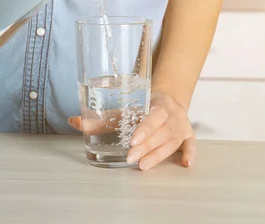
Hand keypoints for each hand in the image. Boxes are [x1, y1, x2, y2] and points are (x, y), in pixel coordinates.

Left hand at [68, 91, 195, 170]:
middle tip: (130, 157)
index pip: (153, 116)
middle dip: (146, 145)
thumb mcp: (125, 109)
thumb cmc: (143, 107)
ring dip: (158, 154)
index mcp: (158, 103)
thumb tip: (73, 121)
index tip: (133, 140)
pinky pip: (192, 144)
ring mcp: (182, 125)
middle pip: (161, 131)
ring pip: (172, 141)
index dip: (145, 128)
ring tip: (142, 165)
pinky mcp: (188, 135)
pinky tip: (186, 163)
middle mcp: (172, 114)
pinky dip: (190, 153)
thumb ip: (101, 118)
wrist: (168, 99)